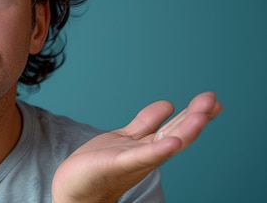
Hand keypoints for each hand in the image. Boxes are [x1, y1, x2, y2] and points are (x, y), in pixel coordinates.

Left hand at [51, 92, 222, 202]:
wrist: (76, 189)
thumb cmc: (99, 165)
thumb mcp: (127, 137)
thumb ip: (147, 123)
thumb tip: (169, 104)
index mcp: (148, 146)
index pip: (175, 127)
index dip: (193, 114)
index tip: (213, 101)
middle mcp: (146, 154)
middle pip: (174, 134)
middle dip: (195, 117)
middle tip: (213, 100)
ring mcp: (134, 160)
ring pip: (164, 144)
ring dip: (185, 131)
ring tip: (203, 115)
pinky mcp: (117, 164)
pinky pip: (141, 157)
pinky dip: (158, 151)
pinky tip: (173, 143)